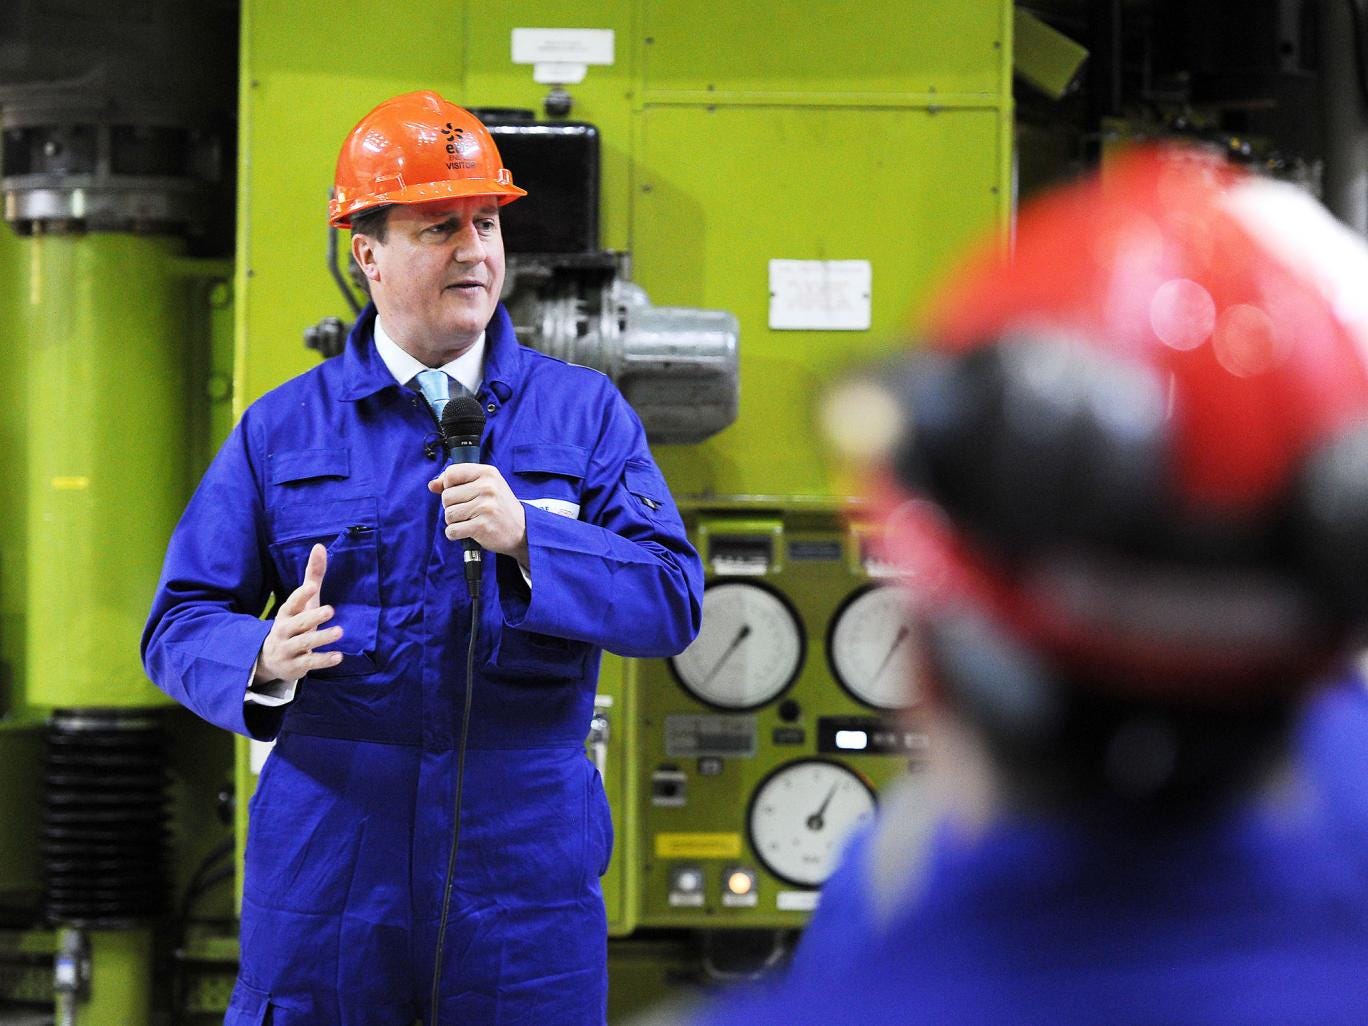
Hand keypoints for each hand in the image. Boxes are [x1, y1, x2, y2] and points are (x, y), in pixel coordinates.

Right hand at [254, 543, 343, 683]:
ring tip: (340, 631)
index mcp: (286, 613)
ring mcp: (289, 649)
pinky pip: (310, 663)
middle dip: (313, 616)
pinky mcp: (296, 666)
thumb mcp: (302, 603)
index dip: (301, 595)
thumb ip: (312, 577)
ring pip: (305, 643)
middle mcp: (284, 630)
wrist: (272, 659)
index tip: (313, 587)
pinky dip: (324, 660)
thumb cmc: (294, 624)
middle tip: (330, 609)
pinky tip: (339, 656)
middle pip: (298, 623)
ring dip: (322, 637)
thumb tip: (320, 546)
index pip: (292, 603)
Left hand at [428, 463, 527, 563]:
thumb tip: (432, 485)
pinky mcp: (482, 526)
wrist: (522, 530)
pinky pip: (452, 530)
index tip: (458, 493)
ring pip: (448, 514)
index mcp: (487, 473)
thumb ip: (457, 482)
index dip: (447, 485)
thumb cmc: (500, 507)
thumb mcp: (484, 487)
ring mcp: (485, 507)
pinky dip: (455, 534)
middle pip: (446, 496)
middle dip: (452, 506)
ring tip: (470, 521)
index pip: (451, 473)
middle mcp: (487, 487)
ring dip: (454, 522)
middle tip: (468, 511)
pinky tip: (467, 531)